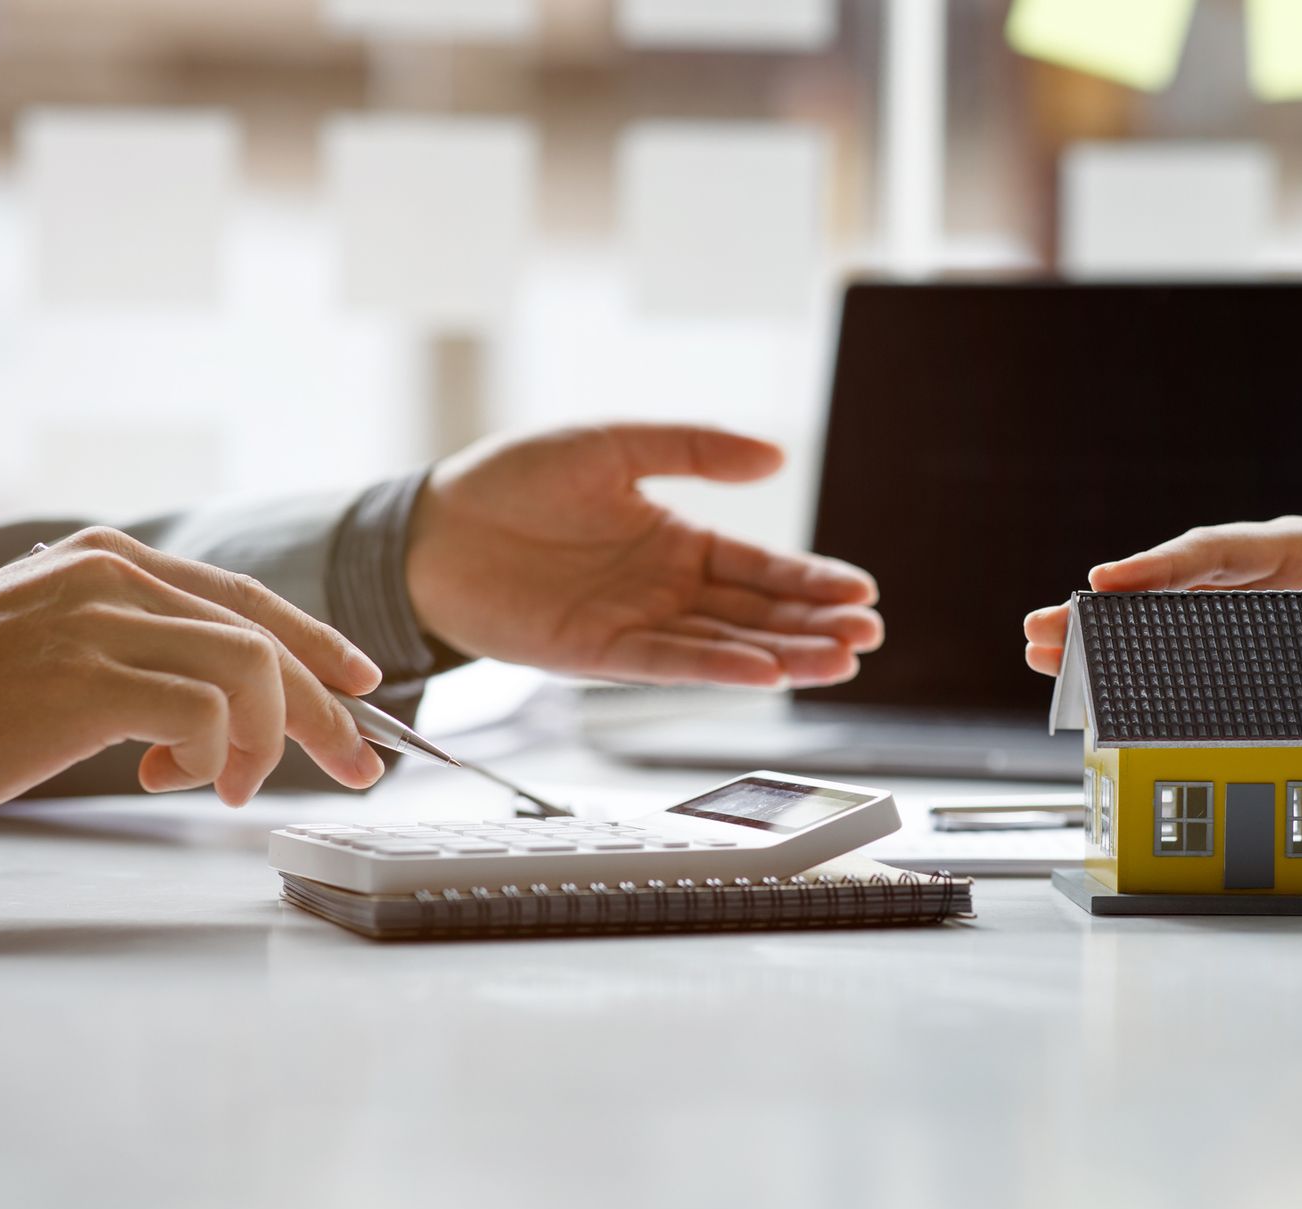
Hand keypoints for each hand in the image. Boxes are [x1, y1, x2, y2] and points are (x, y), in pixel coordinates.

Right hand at [0, 527, 385, 823]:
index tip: (361, 684)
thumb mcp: (58, 644)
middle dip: (324, 710)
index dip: (316, 643)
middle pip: (263, 637)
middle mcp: (113, 575)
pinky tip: (172, 778)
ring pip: (251, 669)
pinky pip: (205, 713)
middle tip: (358, 765)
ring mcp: (100, 622)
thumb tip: (223, 702)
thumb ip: (138, 649)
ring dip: (265, 740)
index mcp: (111, 559)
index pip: (244, 598)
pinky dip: (214, 754)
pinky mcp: (86, 679)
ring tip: (234, 783)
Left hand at [405, 424, 883, 686]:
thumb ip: (694, 447)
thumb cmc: (515, 479)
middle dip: (815, 626)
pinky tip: (762, 672)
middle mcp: (665, 590)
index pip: (761, 566)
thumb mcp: (615, 443)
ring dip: (783, 656)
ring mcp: (635, 625)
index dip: (812, 580)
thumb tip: (775, 454)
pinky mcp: (596, 654)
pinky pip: (665, 663)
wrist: (433, 525)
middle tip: (868, 635)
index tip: (862, 591)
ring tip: (839, 661)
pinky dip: (714, 669)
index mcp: (677, 540)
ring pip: (724, 645)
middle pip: (756, 614)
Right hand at [1020, 515, 1301, 706]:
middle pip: (1165, 586)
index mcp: (1290, 548)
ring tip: (1040, 652)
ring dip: (1101, 635)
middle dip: (1102, 607)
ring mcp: (1241, 603)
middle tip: (1040, 626)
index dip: (1156, 566)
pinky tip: (1090, 679)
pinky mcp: (1239, 635)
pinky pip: (1175, 643)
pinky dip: (1133, 658)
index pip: (1212, 552)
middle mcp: (1254, 571)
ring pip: (1157, 616)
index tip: (1104, 581)